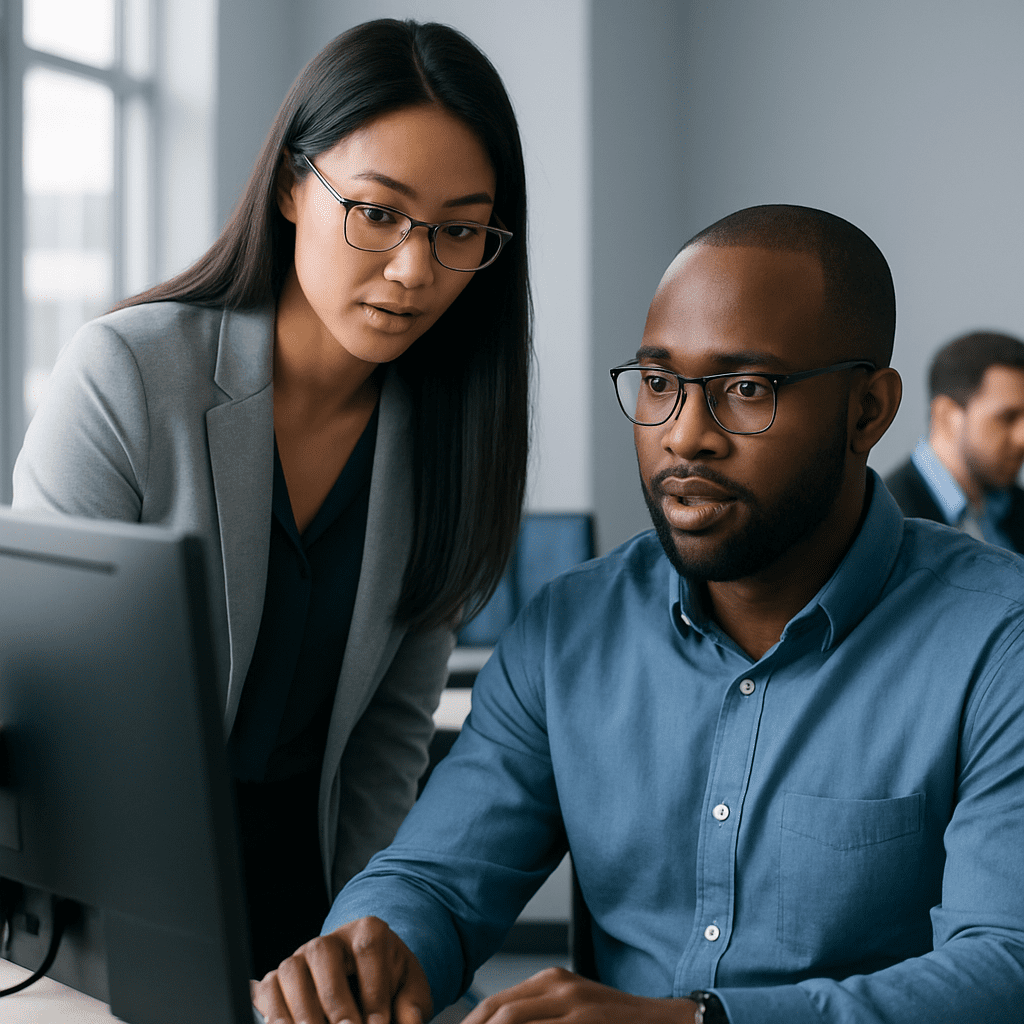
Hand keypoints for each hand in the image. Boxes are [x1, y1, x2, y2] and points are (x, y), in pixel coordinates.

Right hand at [251, 916, 432, 1023]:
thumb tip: (410, 1023)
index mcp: (369, 931)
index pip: (368, 949)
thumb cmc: (390, 982)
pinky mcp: (278, 978)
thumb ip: (412, 1006)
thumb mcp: (410, 989)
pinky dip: (275, 1014)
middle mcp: (331, 939)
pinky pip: (268, 990)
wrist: (368, 981)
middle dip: (335, 1001)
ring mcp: (301, 956)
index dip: (373, 991)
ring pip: (292, 971)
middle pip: (324, 954)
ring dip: (303, 1011)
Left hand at [462, 967, 696, 1022]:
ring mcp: (574, 1005)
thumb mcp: (573, 1010)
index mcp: (550, 980)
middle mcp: (558, 985)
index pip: (494, 1005)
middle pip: (498, 1013)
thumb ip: (538, 1016)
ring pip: (514, 1023)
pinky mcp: (589, 1022)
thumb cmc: (615, 1022)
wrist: (665, 1021)